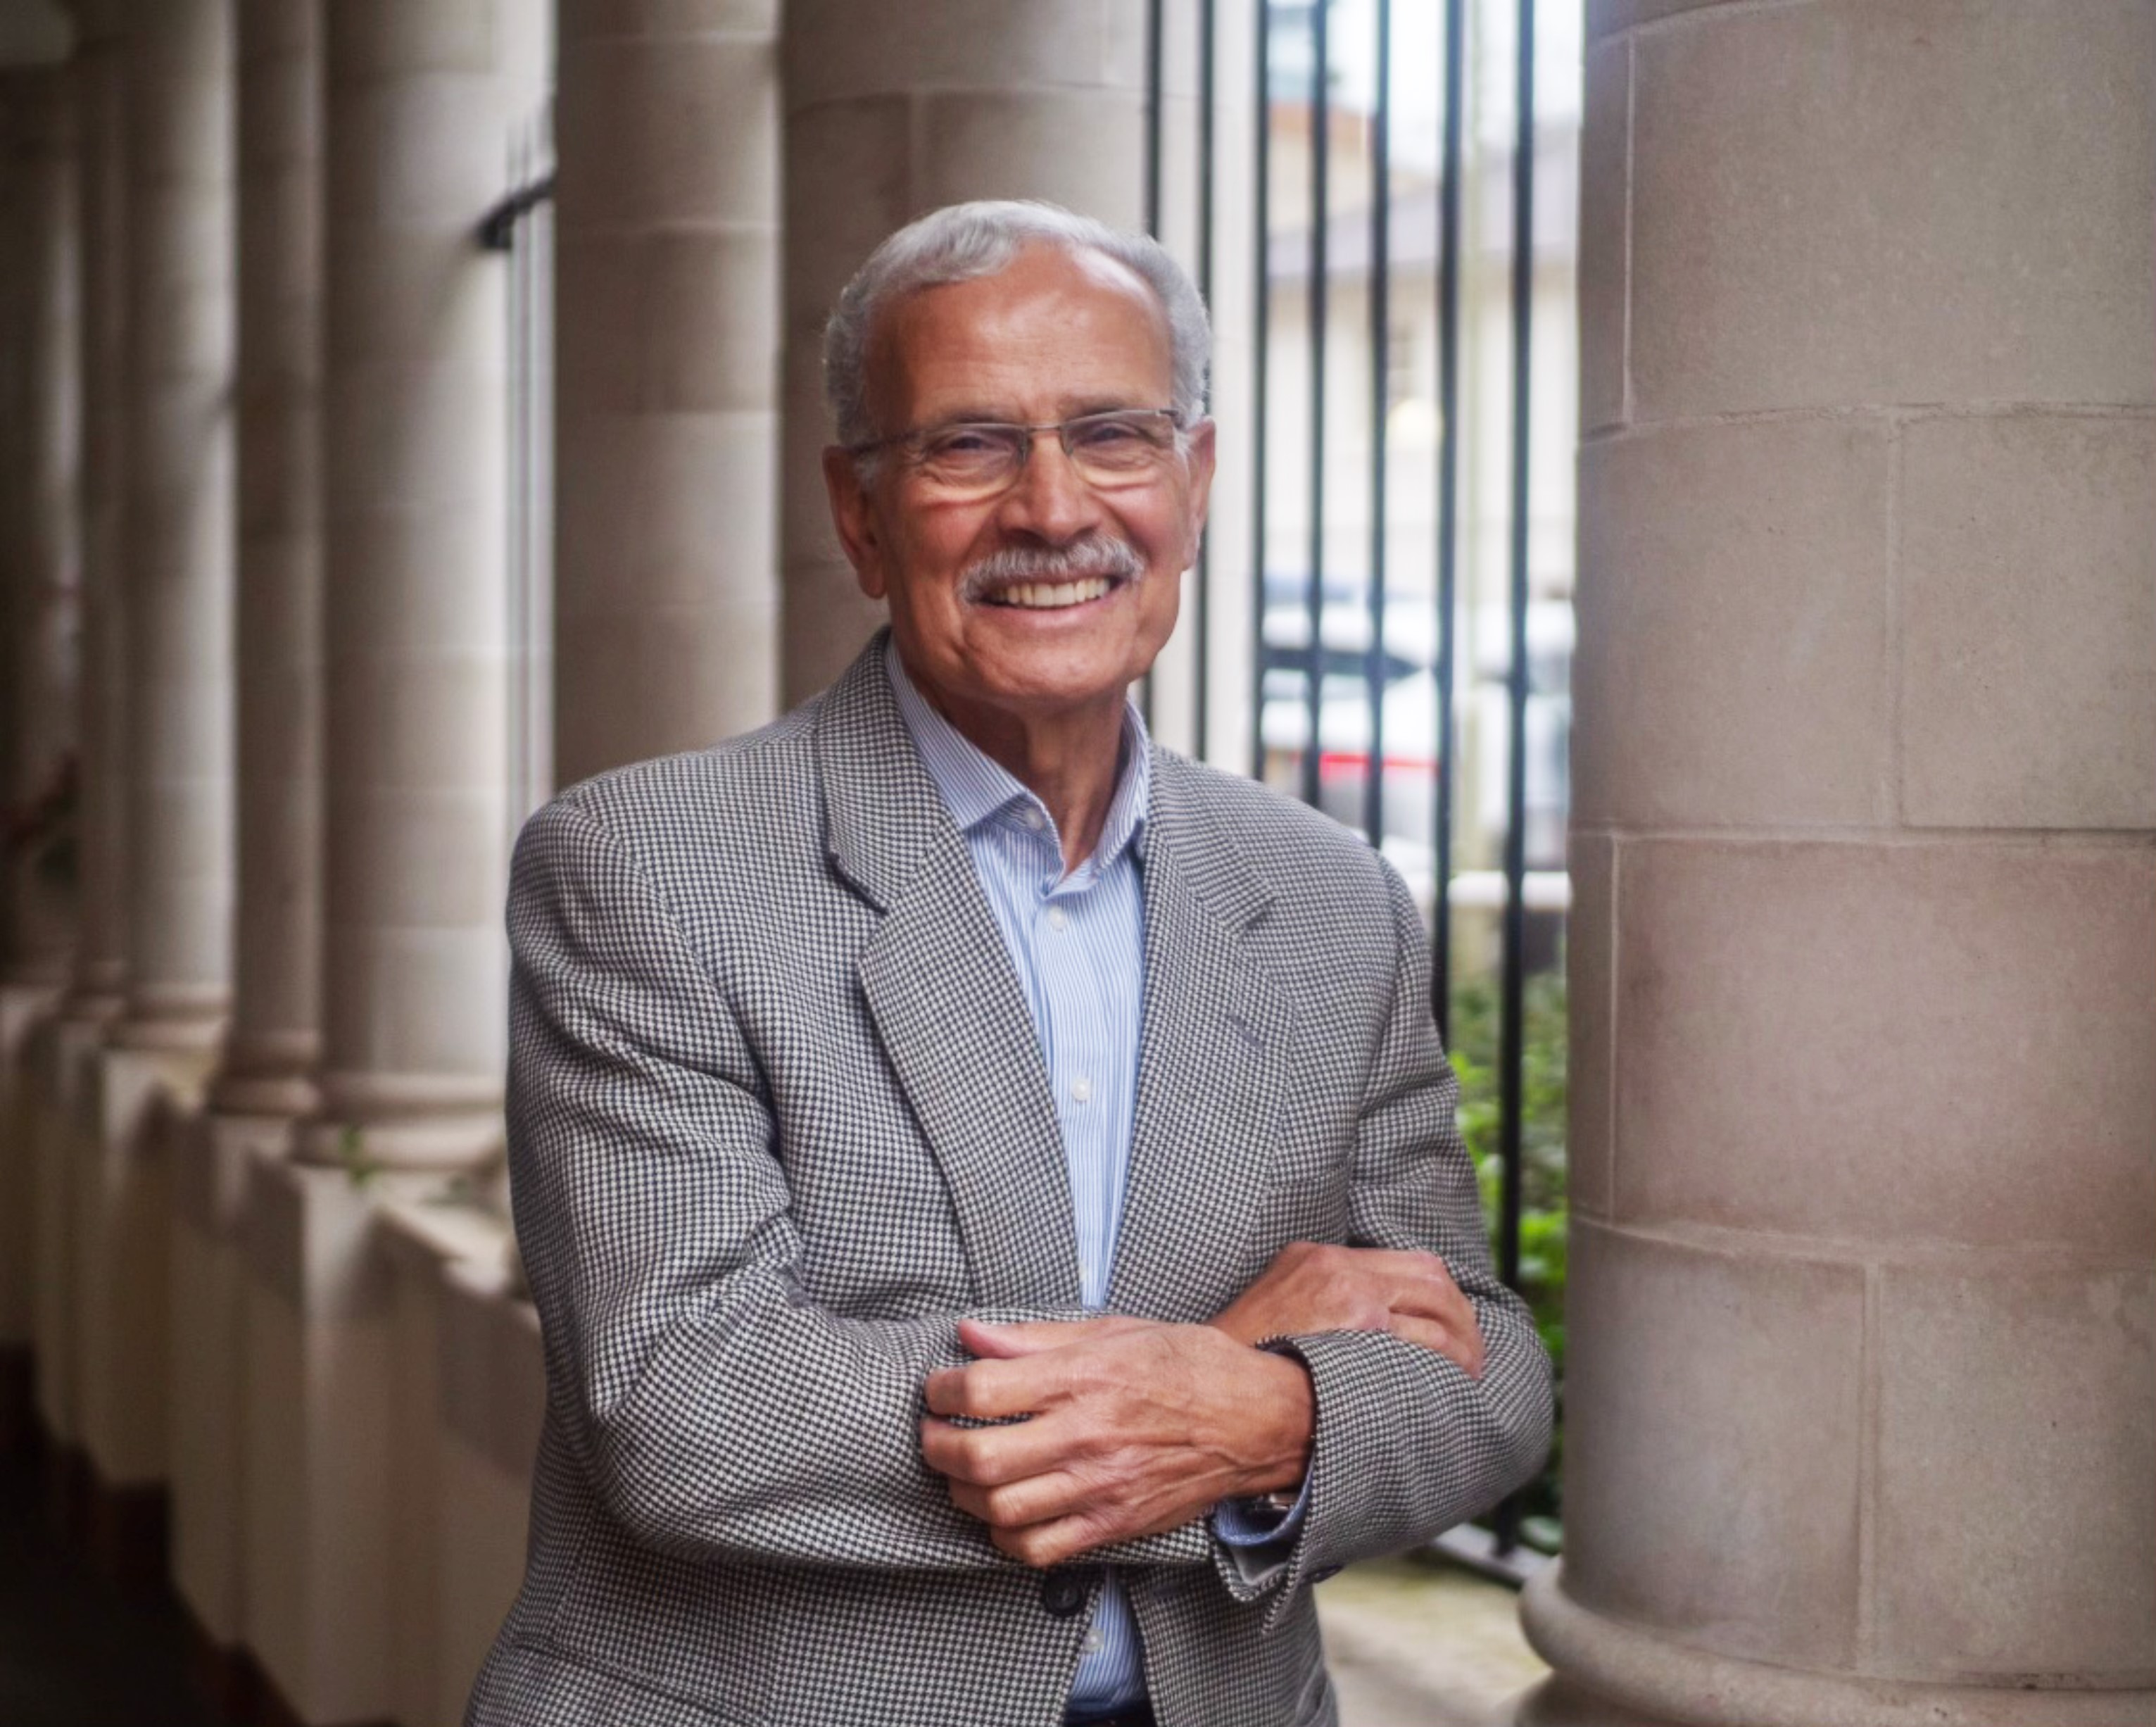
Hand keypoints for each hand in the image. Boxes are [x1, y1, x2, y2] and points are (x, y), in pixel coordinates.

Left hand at [920, 1317, 1313, 1567]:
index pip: (981, 1389)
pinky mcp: (1113, 1524)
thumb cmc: (1188, 1364)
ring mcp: (1099, 1485)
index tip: (936, 1388)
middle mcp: (1086, 1434)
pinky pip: (1038, 1549)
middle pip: (979, 1456)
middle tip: (933, 1432)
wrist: (1256, 1419)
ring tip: (961, 1471)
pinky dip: (1004, 1537)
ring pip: (1000, 1508)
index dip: (940, 1390)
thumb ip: (1036, 1337)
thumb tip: (972, 1334)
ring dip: (963, 1492)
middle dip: (937, 1445)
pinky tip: (1000, 1514)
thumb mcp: (1115, 1329)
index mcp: (1083, 1375)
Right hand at [1209, 1241, 1485, 1378]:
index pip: (1405, 1262)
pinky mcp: (1360, 1332)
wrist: (1213, 1388)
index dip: (1439, 1296)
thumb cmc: (1243, 1362)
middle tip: (1472, 1356)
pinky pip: (1424, 1345)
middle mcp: (1338, 1269)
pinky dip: (1446, 1363)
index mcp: (1317, 1257)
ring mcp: (1352, 1299)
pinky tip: (1451, 1386)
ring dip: (1461, 1345)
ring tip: (1468, 1374)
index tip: (1450, 1323)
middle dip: (1461, 1318)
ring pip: (1435, 1310)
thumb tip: (1369, 1326)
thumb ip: (1319, 1300)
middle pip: (1430, 1280)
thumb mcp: (1275, 1307)